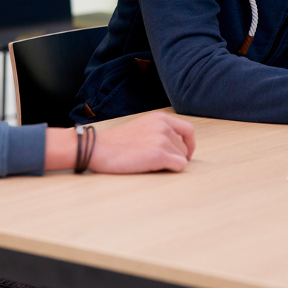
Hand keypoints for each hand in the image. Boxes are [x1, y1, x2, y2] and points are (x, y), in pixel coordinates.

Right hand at [44, 112, 195, 172]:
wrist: (99, 148)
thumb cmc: (117, 142)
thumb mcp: (141, 126)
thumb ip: (159, 130)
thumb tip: (177, 145)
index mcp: (160, 118)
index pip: (188, 130)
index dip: (189, 144)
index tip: (184, 154)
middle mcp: (163, 127)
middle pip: (184, 148)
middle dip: (176, 157)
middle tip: (159, 163)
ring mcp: (162, 140)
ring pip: (182, 158)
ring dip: (171, 164)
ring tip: (150, 164)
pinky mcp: (159, 156)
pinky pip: (179, 166)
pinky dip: (172, 170)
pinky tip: (157, 169)